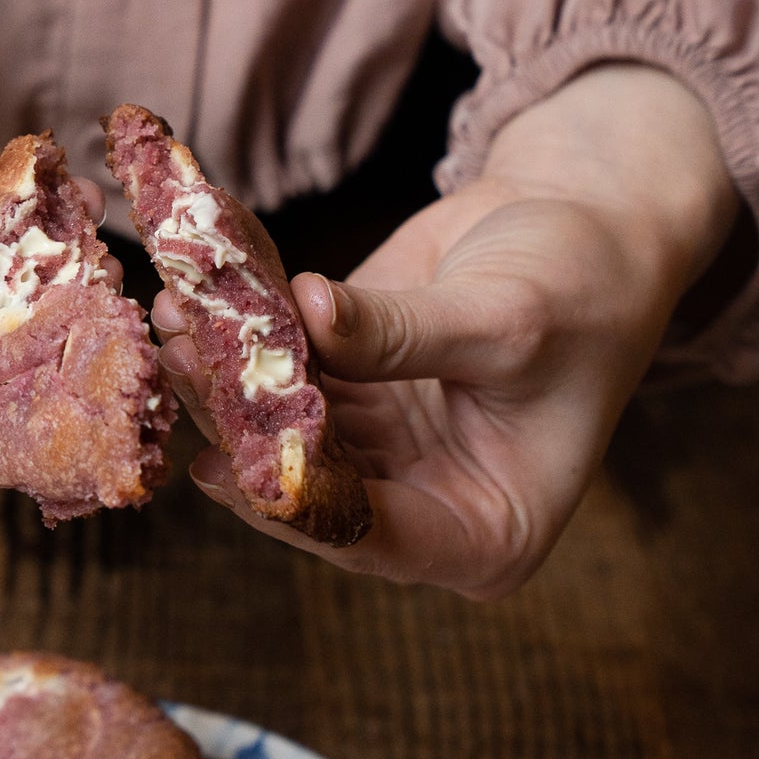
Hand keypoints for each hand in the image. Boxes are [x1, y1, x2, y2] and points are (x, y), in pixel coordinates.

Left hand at [155, 65, 738, 597]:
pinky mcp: (347, 391)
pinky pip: (280, 376)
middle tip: (182, 364)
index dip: (298, 505)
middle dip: (241, 426)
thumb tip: (309, 317)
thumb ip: (402, 335)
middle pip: (309, 486)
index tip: (227, 462)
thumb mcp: (505, 316)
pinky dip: (239, 339)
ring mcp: (377, 450)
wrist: (585, 218)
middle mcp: (421, 506)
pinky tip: (194, 298)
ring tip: (174, 319)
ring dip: (222, 378)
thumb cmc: (584, 286)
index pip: (375, 540)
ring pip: (278, 431)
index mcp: (487, 531)